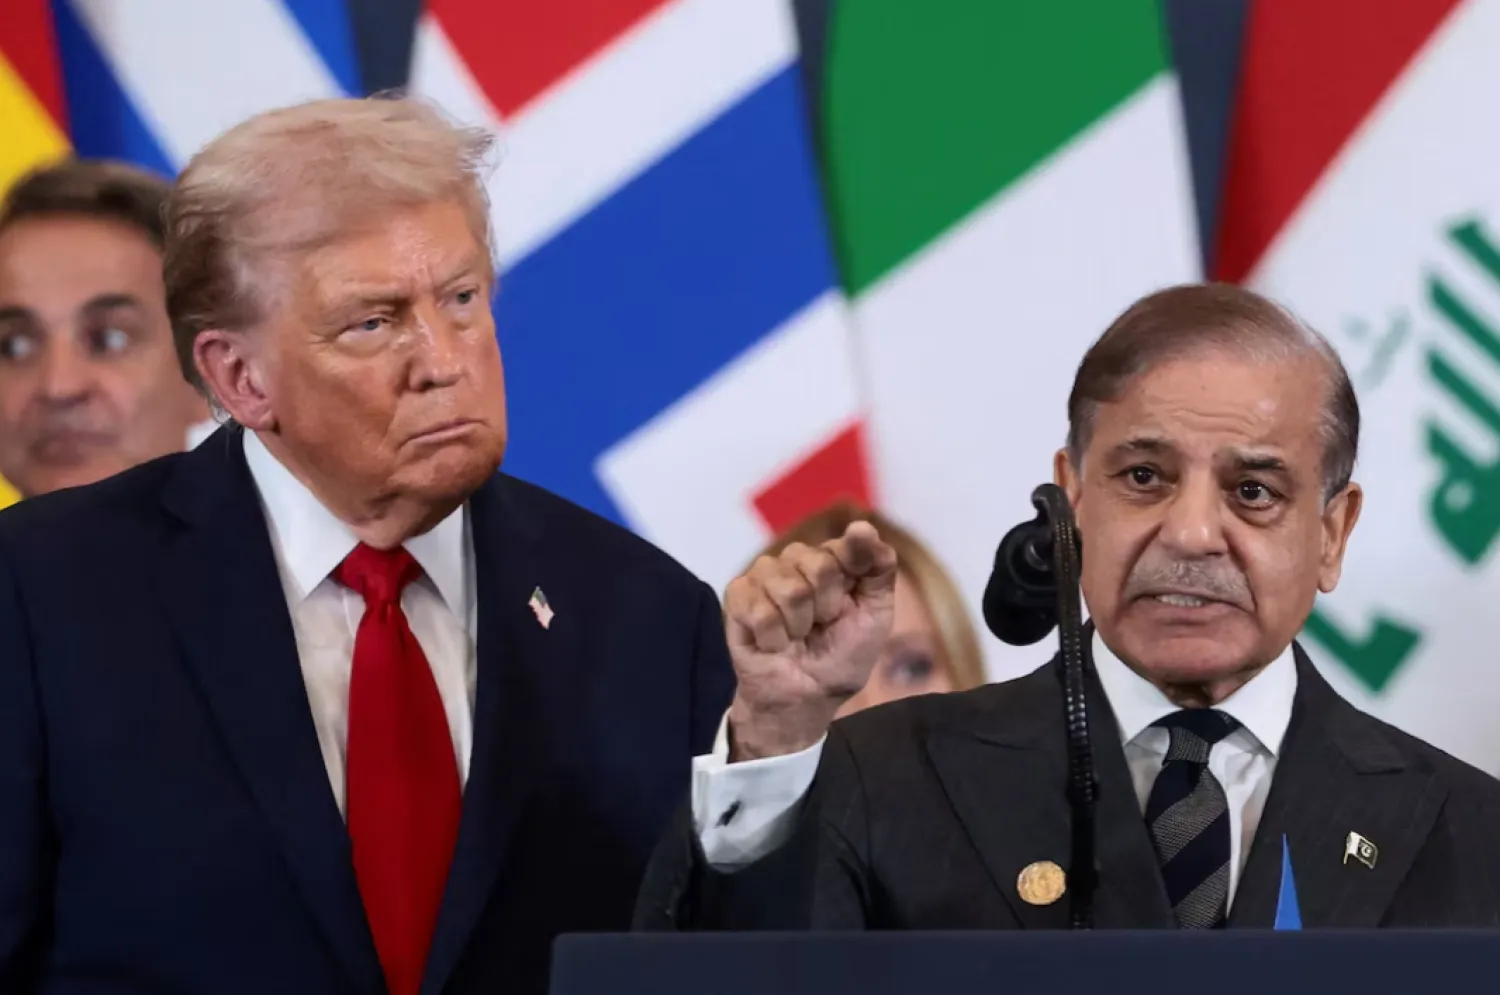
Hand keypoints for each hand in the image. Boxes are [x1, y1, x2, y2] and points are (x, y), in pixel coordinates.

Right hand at [724, 521, 897, 760]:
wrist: (807, 697)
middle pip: (817, 565)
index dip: (850, 581)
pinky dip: (772, 637)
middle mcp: (796, 560)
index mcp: (832, 559)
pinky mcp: (736, 597)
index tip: (847, 607)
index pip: (846, 546)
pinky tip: (773, 644)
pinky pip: (757, 607)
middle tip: (821, 628)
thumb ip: (878, 568)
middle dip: (826, 609)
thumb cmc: (842, 655)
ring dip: (798, 627)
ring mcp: (764, 576)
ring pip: (788, 588)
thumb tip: (862, 525)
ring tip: (795, 637)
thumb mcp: (875, 614)